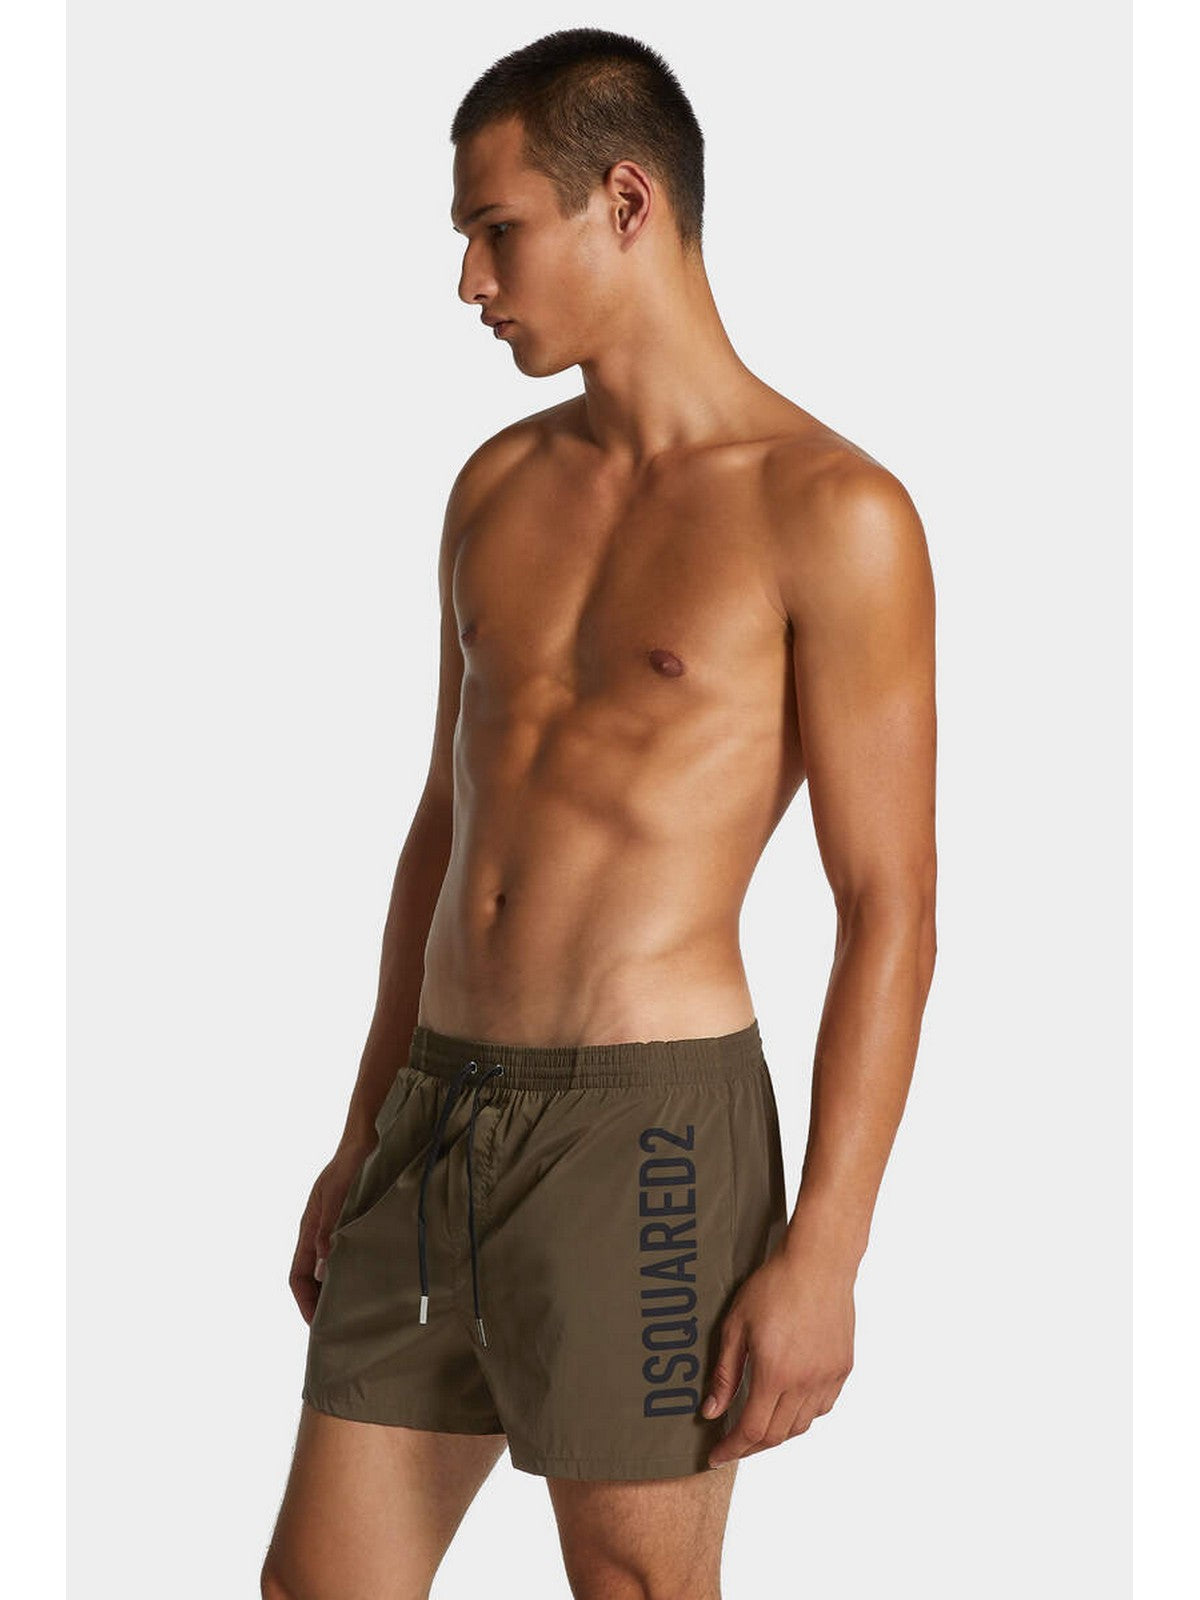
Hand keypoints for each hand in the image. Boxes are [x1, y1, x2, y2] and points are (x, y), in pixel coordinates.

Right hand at [288, 1135, 375, 1323]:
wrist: (367, 1141)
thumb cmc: (350, 1165)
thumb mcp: (337, 1196)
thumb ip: (330, 1229)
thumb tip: (325, 1270)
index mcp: (309, 1230)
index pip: (297, 1277)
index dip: (304, 1302)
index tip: (317, 1325)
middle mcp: (319, 1235)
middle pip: (313, 1279)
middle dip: (321, 1304)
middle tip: (340, 1327)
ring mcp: (335, 1230)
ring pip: (331, 1270)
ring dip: (339, 1290)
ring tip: (358, 1311)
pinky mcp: (353, 1225)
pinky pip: (349, 1257)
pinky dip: (354, 1273)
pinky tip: (373, 1281)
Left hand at [702, 1242, 855, 1467]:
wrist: (818, 1263)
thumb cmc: (773, 1286)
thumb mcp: (736, 1326)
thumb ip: (725, 1374)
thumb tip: (711, 1413)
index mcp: (775, 1374)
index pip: (751, 1430)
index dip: (731, 1449)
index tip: (715, 1458)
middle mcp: (805, 1383)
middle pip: (777, 1435)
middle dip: (751, 1447)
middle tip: (732, 1445)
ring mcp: (828, 1377)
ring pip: (801, 1425)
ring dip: (777, 1434)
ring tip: (758, 1427)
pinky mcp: (842, 1368)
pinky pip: (822, 1407)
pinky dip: (803, 1416)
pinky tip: (789, 1405)